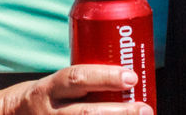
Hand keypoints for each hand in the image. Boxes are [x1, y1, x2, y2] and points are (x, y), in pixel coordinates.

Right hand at [0, 66, 150, 114]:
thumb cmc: (40, 98)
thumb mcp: (53, 84)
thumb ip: (81, 84)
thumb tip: (124, 78)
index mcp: (48, 88)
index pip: (77, 78)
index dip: (105, 77)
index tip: (130, 76)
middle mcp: (50, 111)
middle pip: (87, 113)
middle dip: (119, 111)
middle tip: (144, 107)